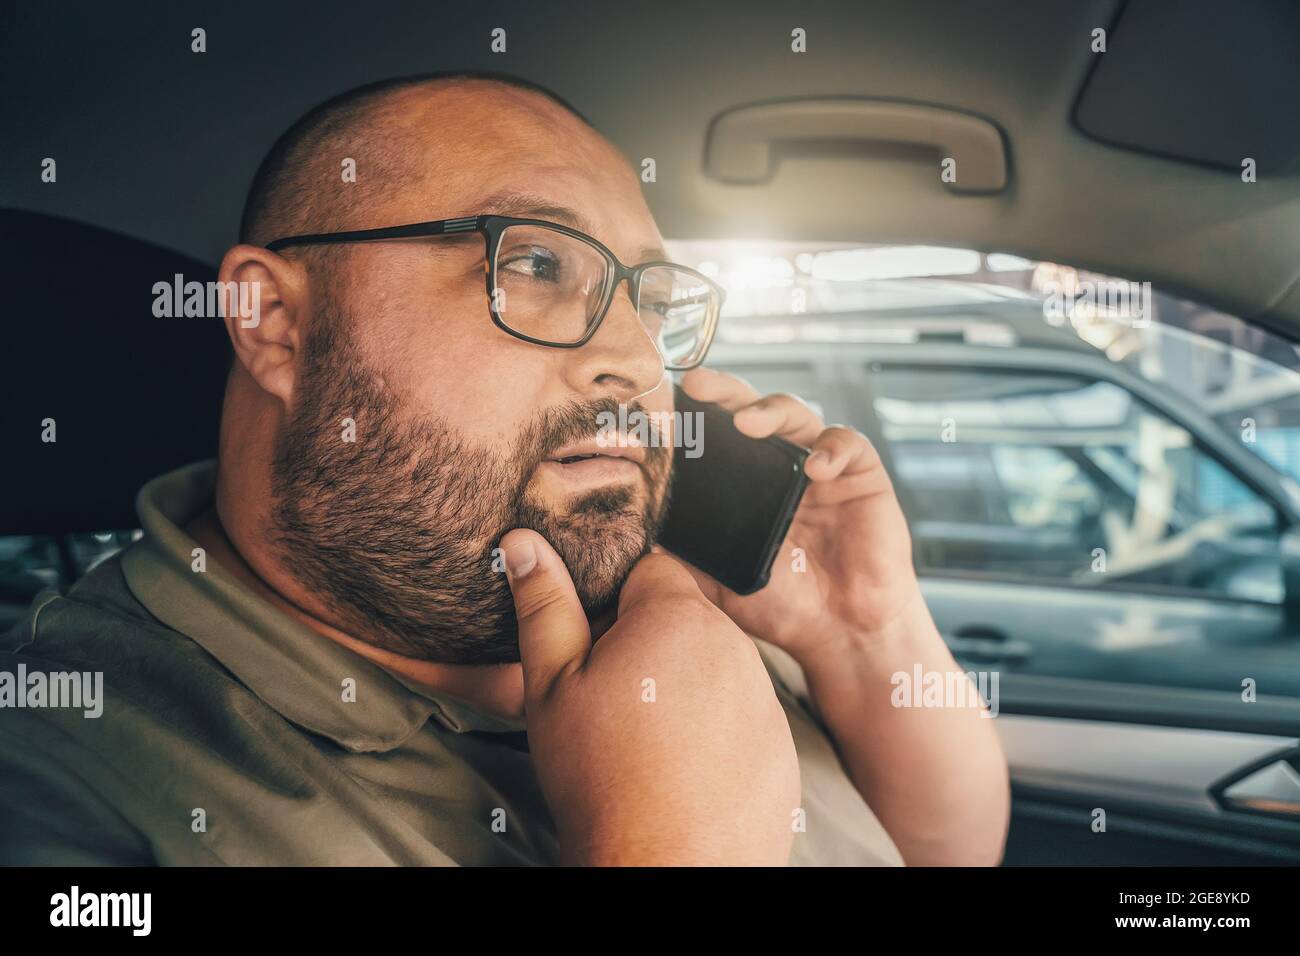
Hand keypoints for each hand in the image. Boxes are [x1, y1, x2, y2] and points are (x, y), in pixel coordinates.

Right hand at [500, 528, 799, 865]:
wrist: (668, 869)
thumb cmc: (602, 776)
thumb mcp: (552, 685)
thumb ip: (544, 606)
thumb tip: (524, 544)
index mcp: (677, 617)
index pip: (650, 570)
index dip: (614, 604)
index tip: (595, 647)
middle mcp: (735, 647)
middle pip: (684, 622)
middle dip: (649, 647)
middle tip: (612, 702)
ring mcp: (766, 700)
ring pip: (714, 671)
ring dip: (683, 690)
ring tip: (645, 743)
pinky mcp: (781, 748)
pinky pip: (741, 720)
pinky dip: (715, 736)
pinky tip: (681, 771)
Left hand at [671, 367, 921, 661]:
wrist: (842, 633)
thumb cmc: (782, 605)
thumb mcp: (716, 583)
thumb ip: (680, 559)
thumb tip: (633, 539)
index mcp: (745, 483)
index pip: (715, 435)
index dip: (693, 416)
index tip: (662, 406)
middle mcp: (780, 464)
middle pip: (750, 410)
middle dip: (725, 392)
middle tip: (699, 386)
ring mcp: (821, 466)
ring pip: (796, 414)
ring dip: (771, 411)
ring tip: (749, 423)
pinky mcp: (862, 475)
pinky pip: (848, 445)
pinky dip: (831, 448)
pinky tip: (815, 467)